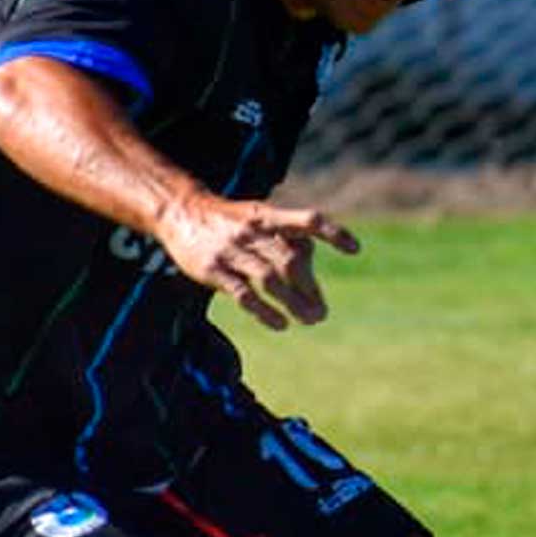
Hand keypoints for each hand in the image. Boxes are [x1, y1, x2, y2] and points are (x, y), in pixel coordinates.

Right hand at [155, 193, 359, 330]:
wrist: (181, 212)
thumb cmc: (229, 221)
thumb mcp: (258, 216)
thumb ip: (284, 239)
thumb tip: (311, 274)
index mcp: (268, 216)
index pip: (307, 220)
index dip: (333, 233)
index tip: (355, 249)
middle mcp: (252, 232)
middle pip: (291, 261)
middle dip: (310, 288)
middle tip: (322, 312)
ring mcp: (232, 251)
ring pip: (270, 280)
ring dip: (294, 303)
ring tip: (311, 321)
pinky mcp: (213, 270)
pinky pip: (244, 295)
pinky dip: (265, 312)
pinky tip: (281, 324)